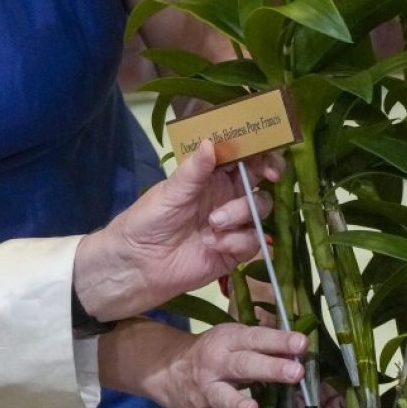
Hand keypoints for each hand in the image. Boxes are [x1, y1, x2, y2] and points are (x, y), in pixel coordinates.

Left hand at [73, 140, 279, 320]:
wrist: (138, 264)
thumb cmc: (148, 220)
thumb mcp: (170, 192)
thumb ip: (194, 170)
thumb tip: (211, 142)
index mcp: (211, 175)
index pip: (243, 156)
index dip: (260, 152)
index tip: (265, 155)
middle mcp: (226, 196)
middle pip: (261, 181)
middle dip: (268, 175)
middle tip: (266, 177)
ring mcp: (233, 224)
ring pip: (260, 209)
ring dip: (242, 212)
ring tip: (213, 222)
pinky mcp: (235, 250)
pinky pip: (253, 241)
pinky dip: (237, 240)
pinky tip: (213, 244)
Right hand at [99, 318, 306, 407]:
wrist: (168, 368)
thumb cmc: (214, 352)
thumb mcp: (233, 339)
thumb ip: (262, 346)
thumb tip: (301, 350)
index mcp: (228, 340)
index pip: (255, 338)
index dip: (279, 341)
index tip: (301, 343)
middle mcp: (216, 363)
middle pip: (244, 365)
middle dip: (270, 369)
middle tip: (295, 373)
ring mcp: (206, 389)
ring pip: (222, 396)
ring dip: (237, 403)